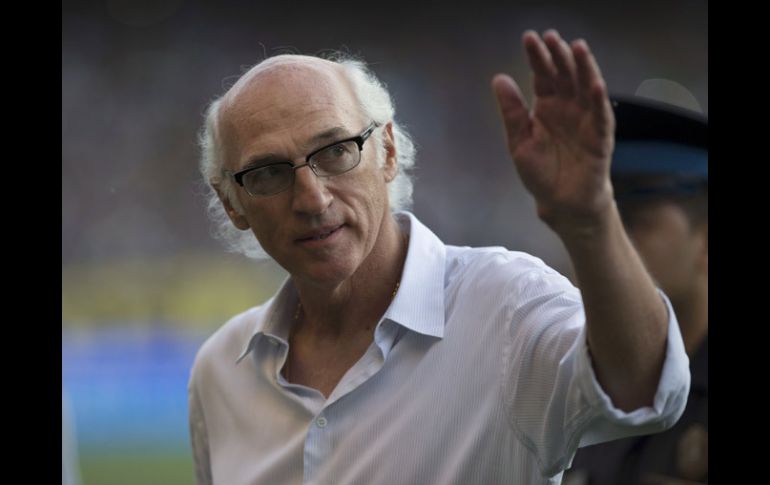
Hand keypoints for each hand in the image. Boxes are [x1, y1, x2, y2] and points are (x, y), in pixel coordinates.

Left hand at [492, 30, 615, 234]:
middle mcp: (568, 108)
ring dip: (584, 68)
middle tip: (551, 37)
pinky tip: (595, 85)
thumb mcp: (519, 141)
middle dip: (559, 56)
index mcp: (547, 106)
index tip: (530, 37)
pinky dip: (598, 100)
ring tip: (577, 48)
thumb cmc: (541, 172)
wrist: (560, 202)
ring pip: (586, 88)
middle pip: (565, 75)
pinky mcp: (600, 138)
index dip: (537, 57)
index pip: (542, 75)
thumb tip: (499, 78)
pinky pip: (601, 117)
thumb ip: (512, 112)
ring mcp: (586, 120)